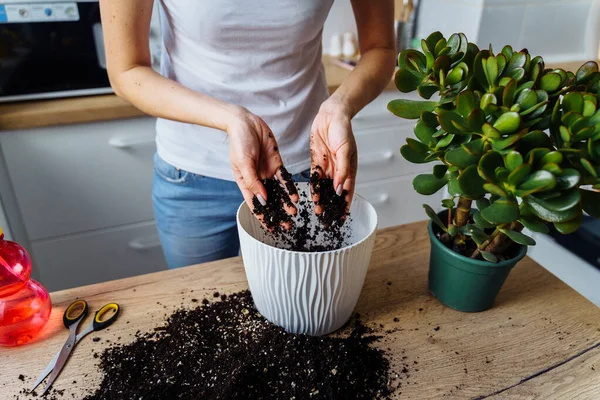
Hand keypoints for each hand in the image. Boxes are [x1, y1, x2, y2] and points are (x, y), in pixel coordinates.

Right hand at [227, 107, 298, 226]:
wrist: (245, 122)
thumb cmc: (239, 142)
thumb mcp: (244, 163)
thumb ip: (254, 182)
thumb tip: (263, 201)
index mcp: (245, 182)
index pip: (254, 204)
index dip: (262, 217)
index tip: (270, 228)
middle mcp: (257, 180)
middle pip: (269, 201)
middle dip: (277, 214)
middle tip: (287, 225)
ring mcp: (267, 172)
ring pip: (279, 192)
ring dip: (286, 203)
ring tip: (294, 213)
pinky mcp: (276, 163)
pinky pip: (285, 178)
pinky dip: (290, 188)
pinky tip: (296, 197)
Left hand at [310, 99, 357, 215]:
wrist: (331, 114)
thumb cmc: (343, 129)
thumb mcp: (345, 150)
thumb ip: (342, 170)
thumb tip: (340, 190)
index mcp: (350, 168)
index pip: (348, 192)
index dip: (346, 206)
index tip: (343, 219)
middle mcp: (340, 170)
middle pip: (336, 193)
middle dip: (332, 207)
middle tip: (328, 221)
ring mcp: (329, 166)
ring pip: (325, 188)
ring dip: (322, 201)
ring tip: (318, 213)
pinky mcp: (318, 161)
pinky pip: (315, 179)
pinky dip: (314, 189)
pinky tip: (312, 198)